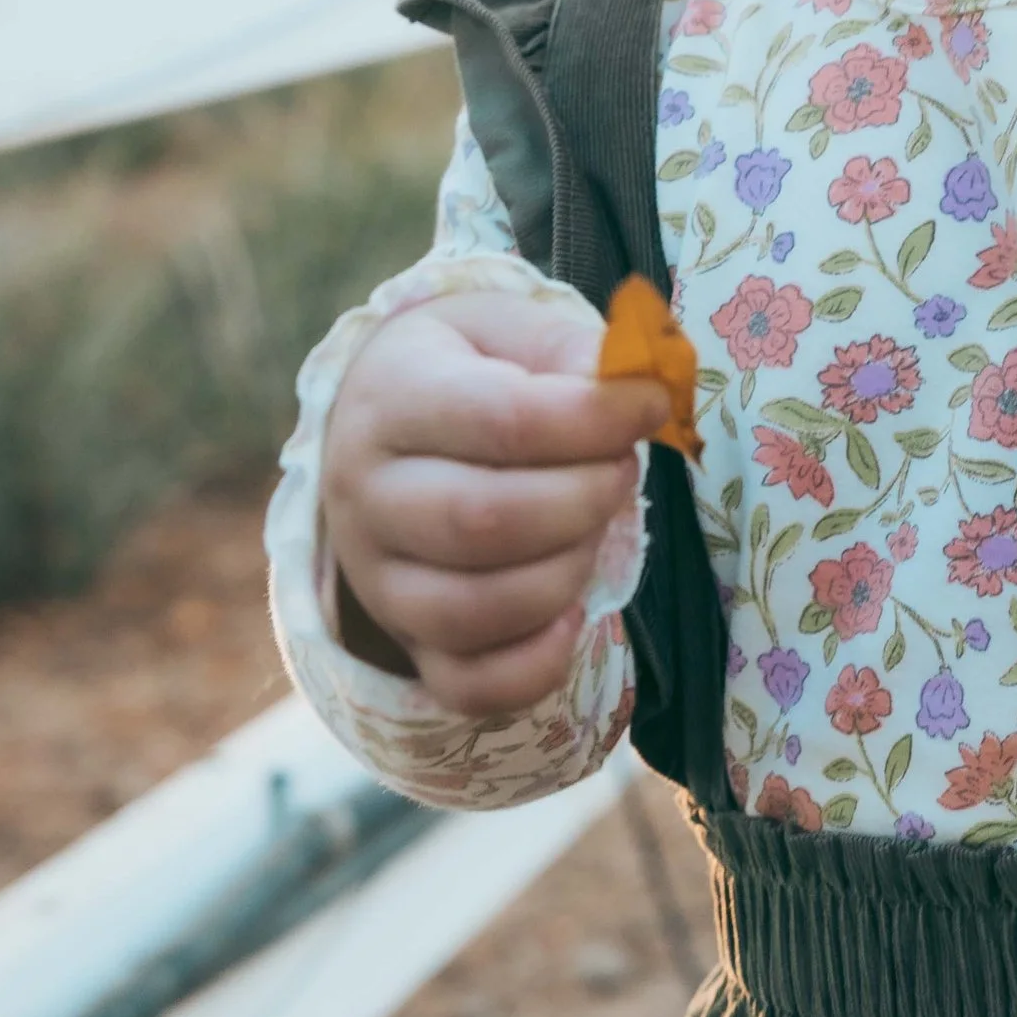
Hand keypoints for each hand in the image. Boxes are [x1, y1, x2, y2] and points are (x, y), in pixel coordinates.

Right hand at [323, 292, 670, 717]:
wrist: (384, 421)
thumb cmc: (467, 369)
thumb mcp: (510, 330)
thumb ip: (575, 350)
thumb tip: (640, 386)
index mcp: (392, 398)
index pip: (501, 422)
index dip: (596, 420)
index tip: (651, 406)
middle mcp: (365, 494)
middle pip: (483, 522)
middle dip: (586, 499)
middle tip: (622, 469)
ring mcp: (377, 579)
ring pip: (474, 608)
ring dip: (568, 572)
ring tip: (595, 525)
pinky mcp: (406, 641)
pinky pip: (467, 686)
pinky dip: (537, 663)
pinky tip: (572, 614)